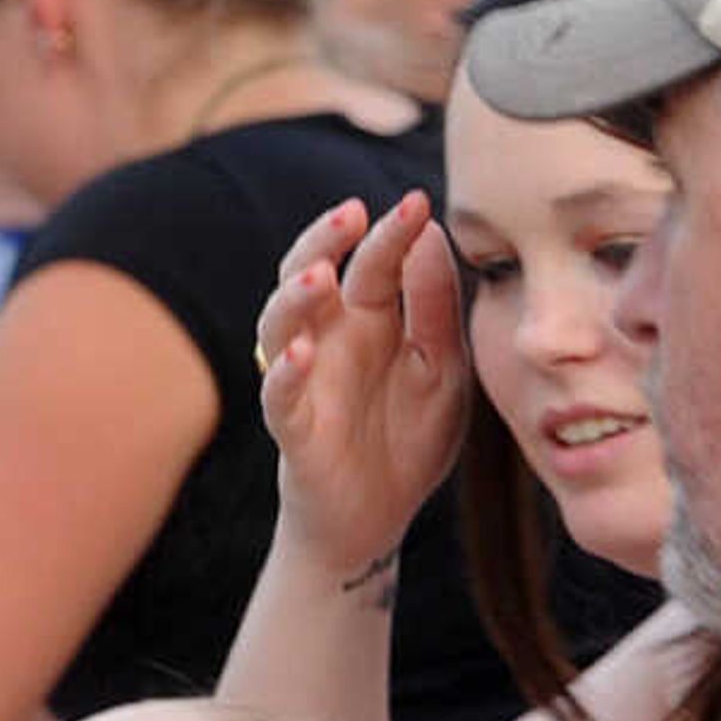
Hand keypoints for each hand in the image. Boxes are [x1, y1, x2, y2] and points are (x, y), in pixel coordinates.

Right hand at [255, 192, 467, 585]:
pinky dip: (284, 373)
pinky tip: (300, 353)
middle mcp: (327, 342)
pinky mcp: (294, 430)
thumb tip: (430, 234)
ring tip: (320, 277)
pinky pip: (277, 397)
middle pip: (307, 275)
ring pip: (278, 326)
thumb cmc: (407, 439)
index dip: (388, 232)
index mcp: (368, 322)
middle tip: (352, 214)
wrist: (378, 519)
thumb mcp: (443, 370)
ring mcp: (304, 382)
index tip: (416, 200)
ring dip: (294, 299)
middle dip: (323, 242)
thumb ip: (436, 309)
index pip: (371, 264)